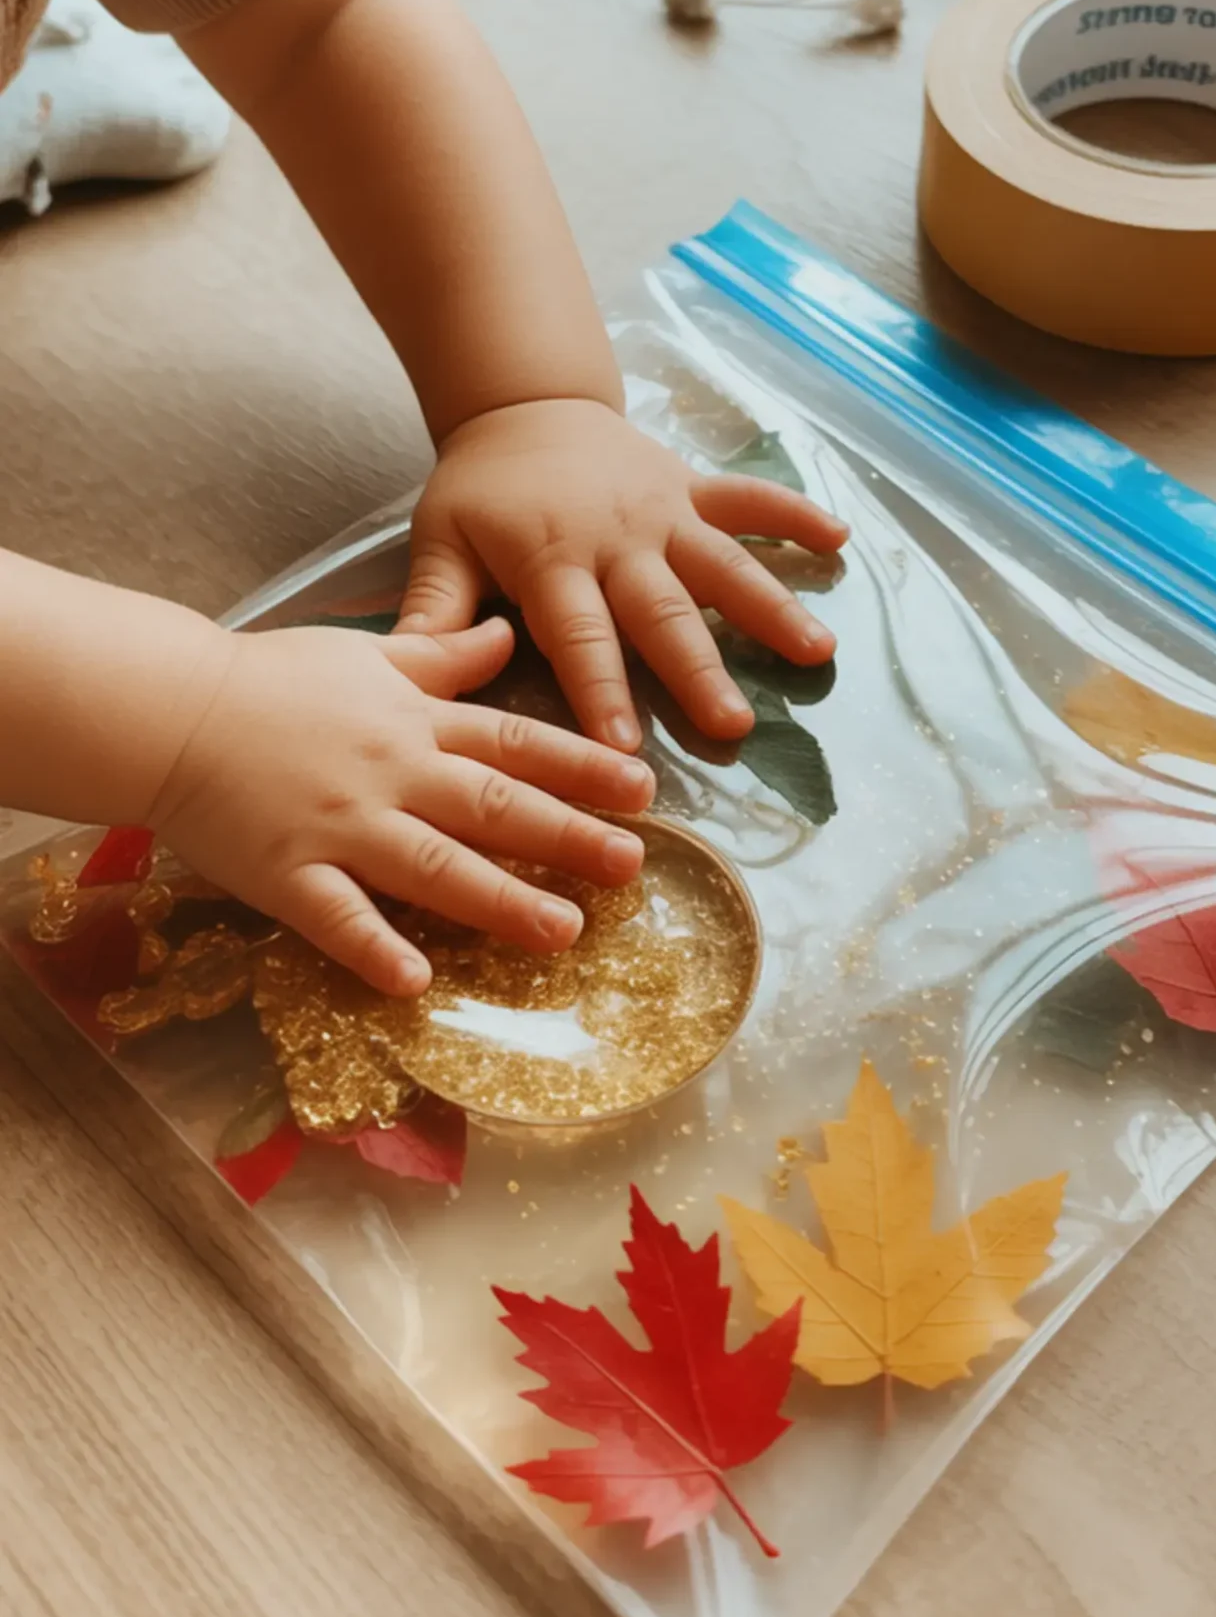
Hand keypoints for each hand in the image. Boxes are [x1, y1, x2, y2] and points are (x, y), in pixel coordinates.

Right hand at [149, 616, 655, 994]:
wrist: (172, 708)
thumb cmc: (270, 678)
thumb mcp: (368, 651)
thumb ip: (443, 655)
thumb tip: (507, 636)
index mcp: (414, 721)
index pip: (514, 742)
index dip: (582, 766)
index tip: (642, 789)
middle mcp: (391, 774)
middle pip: (492, 805)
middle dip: (566, 836)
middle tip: (630, 866)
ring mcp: (341, 827)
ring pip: (434, 866)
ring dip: (502, 900)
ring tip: (562, 930)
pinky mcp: (289, 874)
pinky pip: (338, 917)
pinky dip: (376, 947)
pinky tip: (418, 981)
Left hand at [397, 399, 848, 746]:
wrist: (520, 402)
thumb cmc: (478, 489)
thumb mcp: (440, 542)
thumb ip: (433, 612)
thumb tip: (403, 680)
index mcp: (552, 558)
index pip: (579, 636)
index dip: (600, 692)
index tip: (625, 749)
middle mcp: (618, 537)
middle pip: (663, 613)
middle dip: (699, 670)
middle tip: (734, 724)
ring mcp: (664, 510)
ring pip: (724, 564)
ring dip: (771, 606)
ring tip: (818, 652)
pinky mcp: (692, 488)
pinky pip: (750, 499)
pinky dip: (795, 516)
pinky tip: (841, 541)